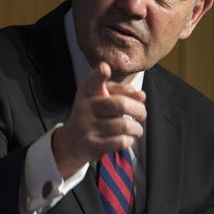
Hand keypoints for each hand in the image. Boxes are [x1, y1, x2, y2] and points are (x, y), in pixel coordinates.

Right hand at [50, 62, 146, 176]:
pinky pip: (120, 141)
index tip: (105, 68)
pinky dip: (129, 140)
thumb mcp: (99, 99)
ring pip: (124, 125)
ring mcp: (87, 127)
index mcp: (87, 92)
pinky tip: (126, 138)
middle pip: (120, 105)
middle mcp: (85, 108)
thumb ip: (120, 92)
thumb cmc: (92, 116)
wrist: (71, 142)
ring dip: (136, 128)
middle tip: (142, 114)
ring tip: (136, 129)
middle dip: (139, 110)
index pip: (92, 81)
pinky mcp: (93, 144)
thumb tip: (141, 95)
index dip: (99, 75)